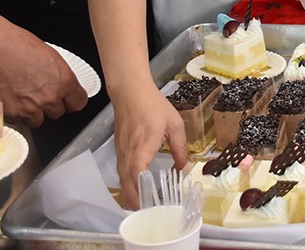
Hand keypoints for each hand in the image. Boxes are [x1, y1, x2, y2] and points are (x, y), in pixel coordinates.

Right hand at [0, 28, 86, 127]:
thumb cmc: (18, 46)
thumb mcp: (50, 56)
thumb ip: (59, 75)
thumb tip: (62, 82)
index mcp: (64, 81)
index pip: (78, 103)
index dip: (72, 101)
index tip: (68, 100)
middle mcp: (49, 98)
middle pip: (58, 113)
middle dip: (50, 105)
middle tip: (39, 93)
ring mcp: (30, 108)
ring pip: (38, 120)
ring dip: (33, 112)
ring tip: (24, 96)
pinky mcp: (12, 114)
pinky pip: (19, 120)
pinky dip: (16, 113)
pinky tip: (11, 98)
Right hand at [113, 87, 187, 209]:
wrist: (130, 92)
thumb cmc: (152, 105)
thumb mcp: (174, 123)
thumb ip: (180, 146)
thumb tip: (184, 166)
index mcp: (143, 144)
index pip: (137, 171)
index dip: (142, 189)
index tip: (151, 201)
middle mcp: (129, 151)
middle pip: (127, 182)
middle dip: (136, 199)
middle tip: (148, 212)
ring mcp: (121, 151)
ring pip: (122, 178)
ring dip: (130, 193)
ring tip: (143, 205)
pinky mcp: (119, 150)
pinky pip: (121, 171)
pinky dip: (127, 183)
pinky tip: (137, 187)